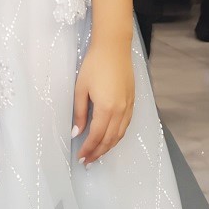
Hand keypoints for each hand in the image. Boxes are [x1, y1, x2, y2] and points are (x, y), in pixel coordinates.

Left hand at [72, 41, 134, 164]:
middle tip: (88, 161)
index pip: (97, 136)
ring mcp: (128, 106)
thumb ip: (79, 113)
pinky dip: (118, 136)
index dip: (88, 149)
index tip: (81, 157)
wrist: (114, 48)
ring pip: (120, 134)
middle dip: (98, 152)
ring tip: (98, 154)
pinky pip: (126, 125)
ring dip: (109, 147)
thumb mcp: (81, 89)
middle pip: (110, 139)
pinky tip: (111, 139)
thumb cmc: (94, 65)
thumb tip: (77, 133)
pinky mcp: (132, 101)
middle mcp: (120, 110)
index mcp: (106, 108)